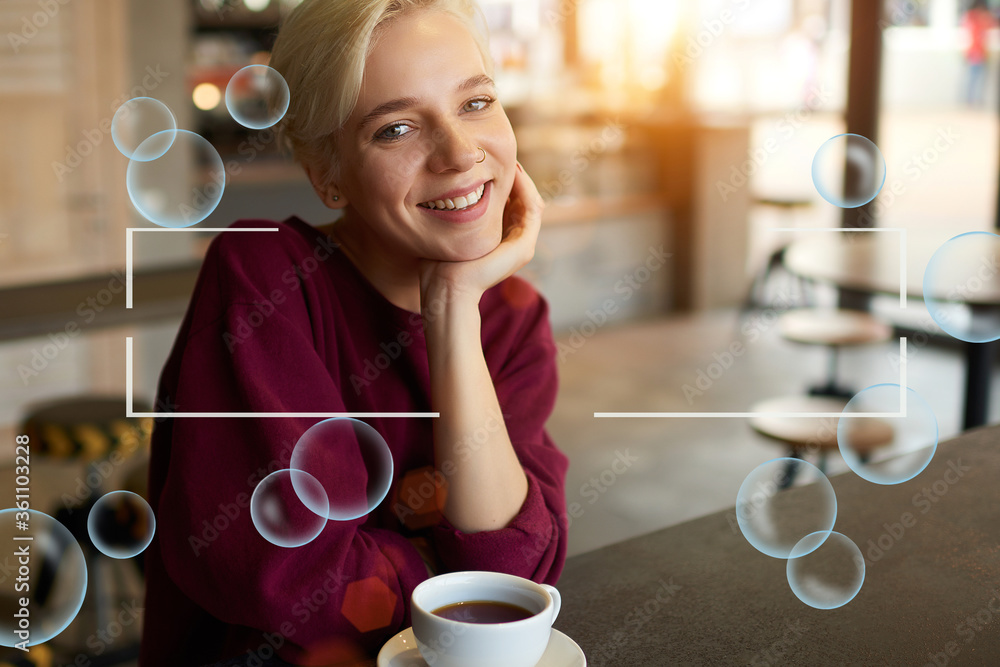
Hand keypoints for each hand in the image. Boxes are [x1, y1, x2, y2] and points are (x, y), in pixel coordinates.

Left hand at [418, 162, 544, 308]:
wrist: (446, 288)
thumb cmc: (439, 264)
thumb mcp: (448, 230)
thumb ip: (454, 214)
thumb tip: (440, 191)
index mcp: (500, 240)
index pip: (510, 203)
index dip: (504, 181)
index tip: (490, 161)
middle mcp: (515, 243)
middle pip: (523, 201)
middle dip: (515, 178)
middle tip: (503, 156)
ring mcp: (523, 246)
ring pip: (531, 202)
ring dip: (522, 180)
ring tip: (510, 160)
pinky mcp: (524, 247)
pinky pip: (531, 208)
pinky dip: (525, 188)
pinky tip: (513, 172)